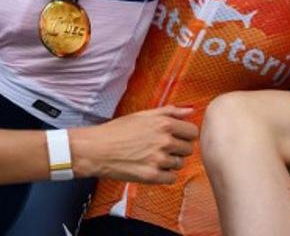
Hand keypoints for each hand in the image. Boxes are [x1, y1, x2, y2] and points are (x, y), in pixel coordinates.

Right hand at [70, 106, 196, 183]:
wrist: (97, 149)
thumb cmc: (117, 130)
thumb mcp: (143, 115)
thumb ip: (169, 111)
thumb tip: (190, 110)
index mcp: (164, 124)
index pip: (192, 132)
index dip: (185, 134)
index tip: (178, 137)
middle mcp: (164, 141)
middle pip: (188, 149)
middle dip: (179, 148)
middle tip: (163, 147)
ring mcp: (159, 160)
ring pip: (180, 164)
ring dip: (171, 162)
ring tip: (154, 157)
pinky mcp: (152, 176)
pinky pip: (171, 178)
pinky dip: (164, 175)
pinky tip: (153, 167)